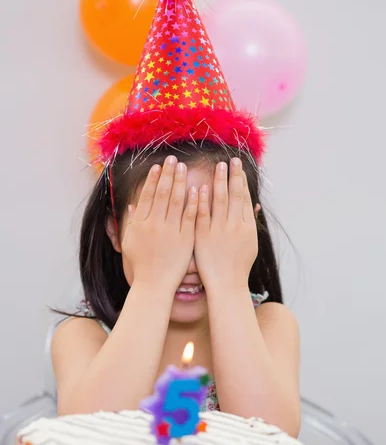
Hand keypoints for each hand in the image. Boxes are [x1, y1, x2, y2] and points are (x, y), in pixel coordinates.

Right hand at [121, 156, 197, 292]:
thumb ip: (130, 222)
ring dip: (180, 182)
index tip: (159, 166)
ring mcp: (170, 231)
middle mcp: (154, 224)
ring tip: (184, 168)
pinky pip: (190, 217)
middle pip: (162, 193)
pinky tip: (197, 189)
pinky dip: (193, 202)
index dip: (153, 179)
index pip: (147, 195)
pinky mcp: (184, 239)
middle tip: (174, 159)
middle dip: (168, 174)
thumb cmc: (141, 266)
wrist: (153, 285)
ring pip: (176, 201)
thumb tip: (130, 205)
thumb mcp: (129, 242)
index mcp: (140, 223)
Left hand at [195, 158, 257, 290]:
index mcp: (247, 227)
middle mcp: (235, 226)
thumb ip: (251, 222)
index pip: (244, 199)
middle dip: (233, 176)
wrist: (227, 285)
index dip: (241, 181)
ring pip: (220, 201)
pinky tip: (199, 187)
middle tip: (230, 160)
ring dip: (219, 181)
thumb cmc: (238, 266)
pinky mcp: (204, 237)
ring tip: (218, 167)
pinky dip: (201, 200)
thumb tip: (256, 205)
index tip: (238, 167)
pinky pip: (202, 214)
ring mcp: (219, 231)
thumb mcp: (250, 243)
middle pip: (234, 195)